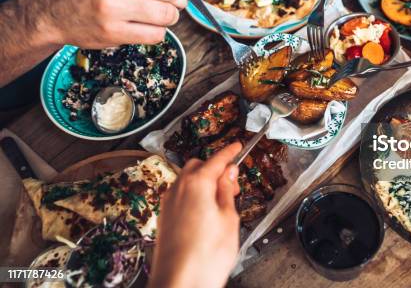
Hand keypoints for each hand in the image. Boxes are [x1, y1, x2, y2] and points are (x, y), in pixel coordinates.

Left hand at [149, 143, 241, 287]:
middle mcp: (178, 189)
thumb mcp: (229, 219)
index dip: (230, 151)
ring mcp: (168, 203)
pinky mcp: (164, 217)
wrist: (178, 284)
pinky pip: (180, 195)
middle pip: (198, 166)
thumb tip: (228, 173)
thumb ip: (227, 191)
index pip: (217, 159)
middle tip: (233, 185)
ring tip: (222, 202)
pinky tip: (206, 213)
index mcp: (197, 184)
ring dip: (204, 182)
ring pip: (187, 180)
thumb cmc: (205, 257)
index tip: (237, 146)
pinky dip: (194, 195)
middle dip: (215, 169)